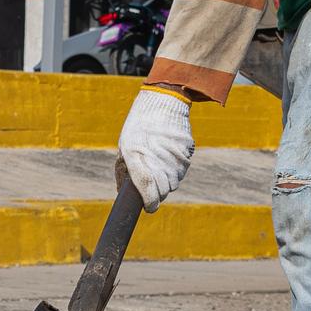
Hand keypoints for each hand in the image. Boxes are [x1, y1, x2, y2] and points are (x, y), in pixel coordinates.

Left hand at [118, 88, 193, 210]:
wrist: (163, 103)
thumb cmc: (138, 127)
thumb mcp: (126, 147)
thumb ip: (125, 172)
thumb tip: (124, 194)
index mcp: (136, 157)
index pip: (148, 190)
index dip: (149, 203)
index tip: (149, 207)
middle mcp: (157, 159)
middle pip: (163, 191)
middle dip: (157, 193)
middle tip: (152, 185)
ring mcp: (174, 157)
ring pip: (173, 182)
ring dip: (166, 180)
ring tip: (159, 165)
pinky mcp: (187, 153)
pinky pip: (181, 171)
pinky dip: (175, 169)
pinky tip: (168, 156)